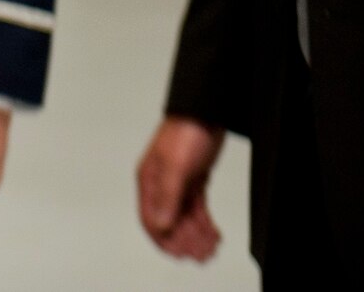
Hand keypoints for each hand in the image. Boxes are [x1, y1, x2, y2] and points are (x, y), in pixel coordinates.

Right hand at [136, 115, 225, 261]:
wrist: (207, 109)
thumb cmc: (187, 130)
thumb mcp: (176, 166)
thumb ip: (167, 196)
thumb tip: (159, 226)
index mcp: (149, 181)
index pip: (150, 220)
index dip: (165, 240)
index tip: (182, 254)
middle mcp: (161, 185)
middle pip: (169, 223)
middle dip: (185, 241)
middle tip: (203, 254)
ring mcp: (178, 184)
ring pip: (185, 218)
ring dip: (197, 235)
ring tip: (211, 247)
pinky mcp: (194, 180)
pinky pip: (197, 209)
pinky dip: (204, 223)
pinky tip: (213, 233)